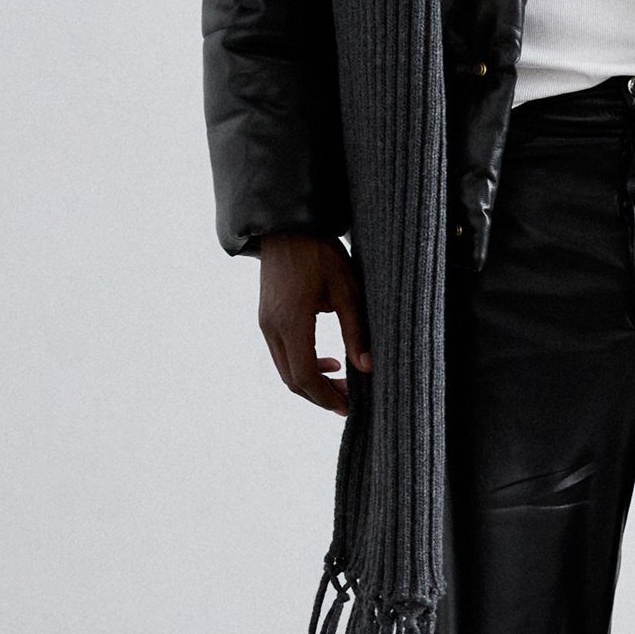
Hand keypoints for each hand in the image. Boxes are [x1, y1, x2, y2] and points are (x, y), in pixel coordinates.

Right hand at [257, 232, 371, 415]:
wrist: (287, 226)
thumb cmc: (319, 252)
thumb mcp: (346, 288)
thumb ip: (356, 329)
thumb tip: (368, 366)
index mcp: (291, 322)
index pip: (305, 376)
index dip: (327, 396)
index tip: (350, 406)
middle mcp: (272, 328)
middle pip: (292, 380)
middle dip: (322, 395)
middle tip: (352, 399)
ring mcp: (266, 324)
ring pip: (286, 369)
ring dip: (313, 382)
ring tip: (344, 382)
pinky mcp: (268, 318)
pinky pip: (283, 353)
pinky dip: (304, 365)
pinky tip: (329, 361)